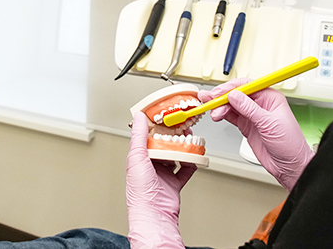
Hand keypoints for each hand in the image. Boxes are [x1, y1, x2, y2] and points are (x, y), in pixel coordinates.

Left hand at [126, 111, 196, 248]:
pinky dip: (191, 163)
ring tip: (190, 139)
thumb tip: (139, 117)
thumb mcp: (136, 158)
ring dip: (182, 148)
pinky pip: (185, 170)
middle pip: (163, 145)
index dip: (156, 126)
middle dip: (173, 136)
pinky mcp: (174, 184)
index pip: (147, 137)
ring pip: (174, 156)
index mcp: (138, 158)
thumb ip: (138, 137)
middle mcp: (150, 166)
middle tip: (182, 126)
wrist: (154, 216)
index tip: (165, 116)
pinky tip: (195, 157)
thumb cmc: (140, 193)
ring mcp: (162, 175)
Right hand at [199, 78, 313, 191]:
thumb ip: (250, 109)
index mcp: (270, 98)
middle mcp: (261, 104)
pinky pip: (231, 116)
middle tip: (209, 99)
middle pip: (237, 94)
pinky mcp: (247, 126)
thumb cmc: (290, 144)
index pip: (247, 86)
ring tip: (211, 110)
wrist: (290, 166)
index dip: (231, 88)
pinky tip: (216, 114)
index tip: (219, 92)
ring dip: (220, 106)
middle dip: (222, 96)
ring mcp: (252, 115)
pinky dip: (222, 114)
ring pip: (232, 105)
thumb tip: (234, 96)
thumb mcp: (270, 124)